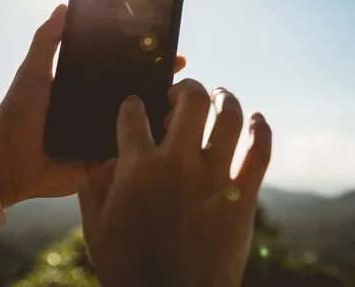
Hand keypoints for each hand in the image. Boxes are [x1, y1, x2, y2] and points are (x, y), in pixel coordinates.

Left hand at [0, 4, 186, 207]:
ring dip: (162, 118)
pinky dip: (148, 149)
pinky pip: (129, 154)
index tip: (171, 54)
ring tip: (185, 110)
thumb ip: (46, 41)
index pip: (124, 72)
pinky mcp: (103, 162)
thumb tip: (63, 6)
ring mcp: (104, 137)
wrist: (5, 162)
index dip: (147, 62)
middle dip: (163, 89)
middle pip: (137, 97)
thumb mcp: (32, 72)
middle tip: (185, 82)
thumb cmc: (17, 114)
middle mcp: (100, 111)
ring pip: (139, 126)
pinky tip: (171, 139)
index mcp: (88, 89)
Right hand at [79, 80, 271, 286]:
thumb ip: (92, 187)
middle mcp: (178, 164)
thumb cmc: (130, 267)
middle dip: (184, 87)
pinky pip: (260, 152)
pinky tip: (258, 120)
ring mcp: (214, 179)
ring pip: (230, 118)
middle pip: (191, 100)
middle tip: (180, 94)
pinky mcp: (242, 197)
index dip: (132, 104)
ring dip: (225, 98)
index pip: (133, 114)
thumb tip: (99, 161)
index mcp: (138, 169)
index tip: (136, 106)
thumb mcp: (97, 228)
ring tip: (219, 96)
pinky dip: (262, 130)